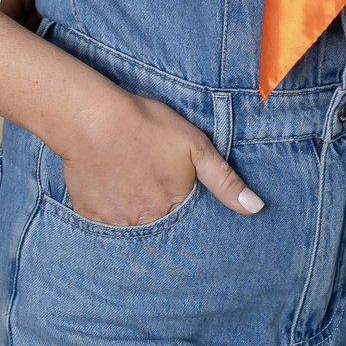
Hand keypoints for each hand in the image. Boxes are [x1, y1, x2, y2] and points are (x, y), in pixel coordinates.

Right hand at [56, 87, 263, 225]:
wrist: (93, 118)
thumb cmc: (146, 125)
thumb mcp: (195, 146)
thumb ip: (225, 181)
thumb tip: (256, 209)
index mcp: (174, 206)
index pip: (185, 222)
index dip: (180, 205)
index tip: (172, 190)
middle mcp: (146, 222)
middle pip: (157, 226)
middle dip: (156, 212)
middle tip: (147, 182)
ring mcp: (116, 222)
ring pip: (130, 227)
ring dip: (132, 211)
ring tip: (128, 182)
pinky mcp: (89, 216)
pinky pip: (102, 223)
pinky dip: (107, 208)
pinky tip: (108, 185)